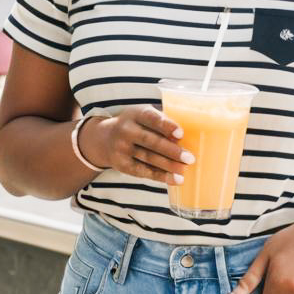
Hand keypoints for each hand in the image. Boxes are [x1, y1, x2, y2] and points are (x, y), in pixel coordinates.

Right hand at [78, 104, 193, 183]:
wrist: (103, 140)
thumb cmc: (135, 125)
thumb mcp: (142, 116)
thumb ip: (161, 122)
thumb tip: (188, 136)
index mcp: (135, 114)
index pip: (151, 118)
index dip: (166, 125)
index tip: (180, 134)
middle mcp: (126, 130)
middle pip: (151, 141)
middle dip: (171, 151)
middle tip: (190, 158)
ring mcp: (122, 148)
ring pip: (149, 158)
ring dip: (169, 166)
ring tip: (185, 170)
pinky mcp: (122, 165)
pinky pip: (144, 171)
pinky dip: (161, 176)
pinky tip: (175, 180)